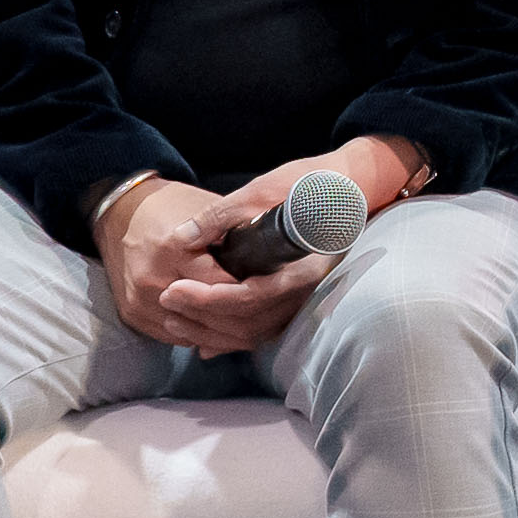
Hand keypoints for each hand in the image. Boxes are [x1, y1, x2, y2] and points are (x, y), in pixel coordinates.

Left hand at [106, 141, 418, 352]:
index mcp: (300, 265)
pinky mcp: (296, 297)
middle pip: (249, 322)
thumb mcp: (262, 190)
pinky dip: (229, 333)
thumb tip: (183, 237)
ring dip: (211, 330)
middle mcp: (305, 289)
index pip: (249, 298)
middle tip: (166, 301)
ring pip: (254, 331)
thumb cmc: (312, 182)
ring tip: (175, 317)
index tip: (173, 290)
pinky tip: (202, 335)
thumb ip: (222, 216)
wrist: (351, 185)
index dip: (206, 299)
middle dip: (202, 317)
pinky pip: (260, 326)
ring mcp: (303, 296)